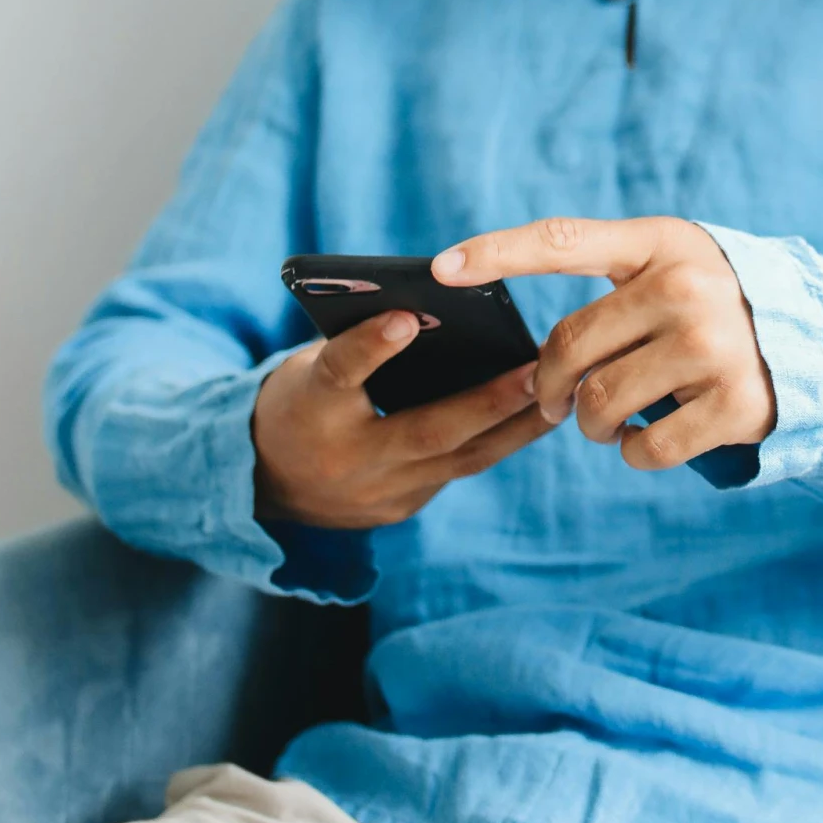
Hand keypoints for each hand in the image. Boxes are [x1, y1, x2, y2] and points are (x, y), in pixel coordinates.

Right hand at [252, 313, 544, 528]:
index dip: (370, 347)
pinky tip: (535, 418)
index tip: (406, 317)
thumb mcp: (309, 366)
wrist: (262, 482)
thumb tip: (430, 312)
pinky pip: (457, 473)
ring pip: (459, 461)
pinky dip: (497, 443)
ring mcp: (376, 493)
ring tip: (560, 396)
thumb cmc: (300, 400)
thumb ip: (359, 343)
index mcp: (309, 408)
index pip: (338, 374)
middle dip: (486, 402)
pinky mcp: (400, 509)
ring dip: (515, 428)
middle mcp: (345, 458)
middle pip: (423, 431)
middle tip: (535, 370)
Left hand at [431, 216, 775, 470]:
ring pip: (601, 404)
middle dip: (549, 386)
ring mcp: (714, 345)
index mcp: (660, 243)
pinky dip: (636, 454)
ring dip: (591, 425)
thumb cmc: (711, 306)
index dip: (498, 252)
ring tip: (605, 420)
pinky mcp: (735, 403)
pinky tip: (650, 437)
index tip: (442, 268)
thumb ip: (608, 281)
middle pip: (569, 347)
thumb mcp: (670, 266)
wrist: (813, 342)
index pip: (564, 239)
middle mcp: (686, 286)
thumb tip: (517, 337)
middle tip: (554, 401)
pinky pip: (647, 448)